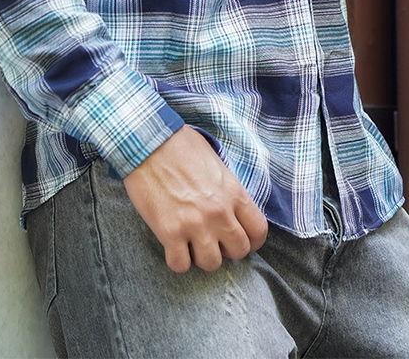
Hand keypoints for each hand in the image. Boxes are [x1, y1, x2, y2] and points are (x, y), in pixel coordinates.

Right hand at [122, 125, 268, 272]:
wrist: (150, 142)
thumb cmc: (182, 146)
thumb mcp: (217, 164)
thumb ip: (228, 190)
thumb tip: (232, 209)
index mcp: (234, 192)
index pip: (258, 230)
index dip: (252, 240)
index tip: (241, 238)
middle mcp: (219, 212)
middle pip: (239, 251)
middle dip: (227, 249)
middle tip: (214, 239)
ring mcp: (195, 224)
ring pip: (211, 264)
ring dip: (202, 256)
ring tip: (192, 243)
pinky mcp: (169, 233)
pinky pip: (180, 265)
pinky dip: (177, 260)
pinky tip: (173, 246)